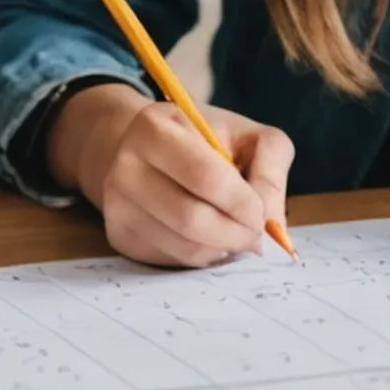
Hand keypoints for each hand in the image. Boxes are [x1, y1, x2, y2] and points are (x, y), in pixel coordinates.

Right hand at [53, 84, 294, 268]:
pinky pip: (171, 261)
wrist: (148, 150)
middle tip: (256, 238)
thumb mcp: (247, 135)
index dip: (243, 203)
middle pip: (191, 219)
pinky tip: (210, 239)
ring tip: (235, 235)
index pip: (206, 177)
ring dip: (221, 249)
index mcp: (154, 128)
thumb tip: (273, 225)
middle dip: (236, 235)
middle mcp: (125, 166)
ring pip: (183, 247)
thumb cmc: (205, 140)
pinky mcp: (119, 236)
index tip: (262, 215)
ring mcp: (117, 205)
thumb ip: (270, 169)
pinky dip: (201, 257)